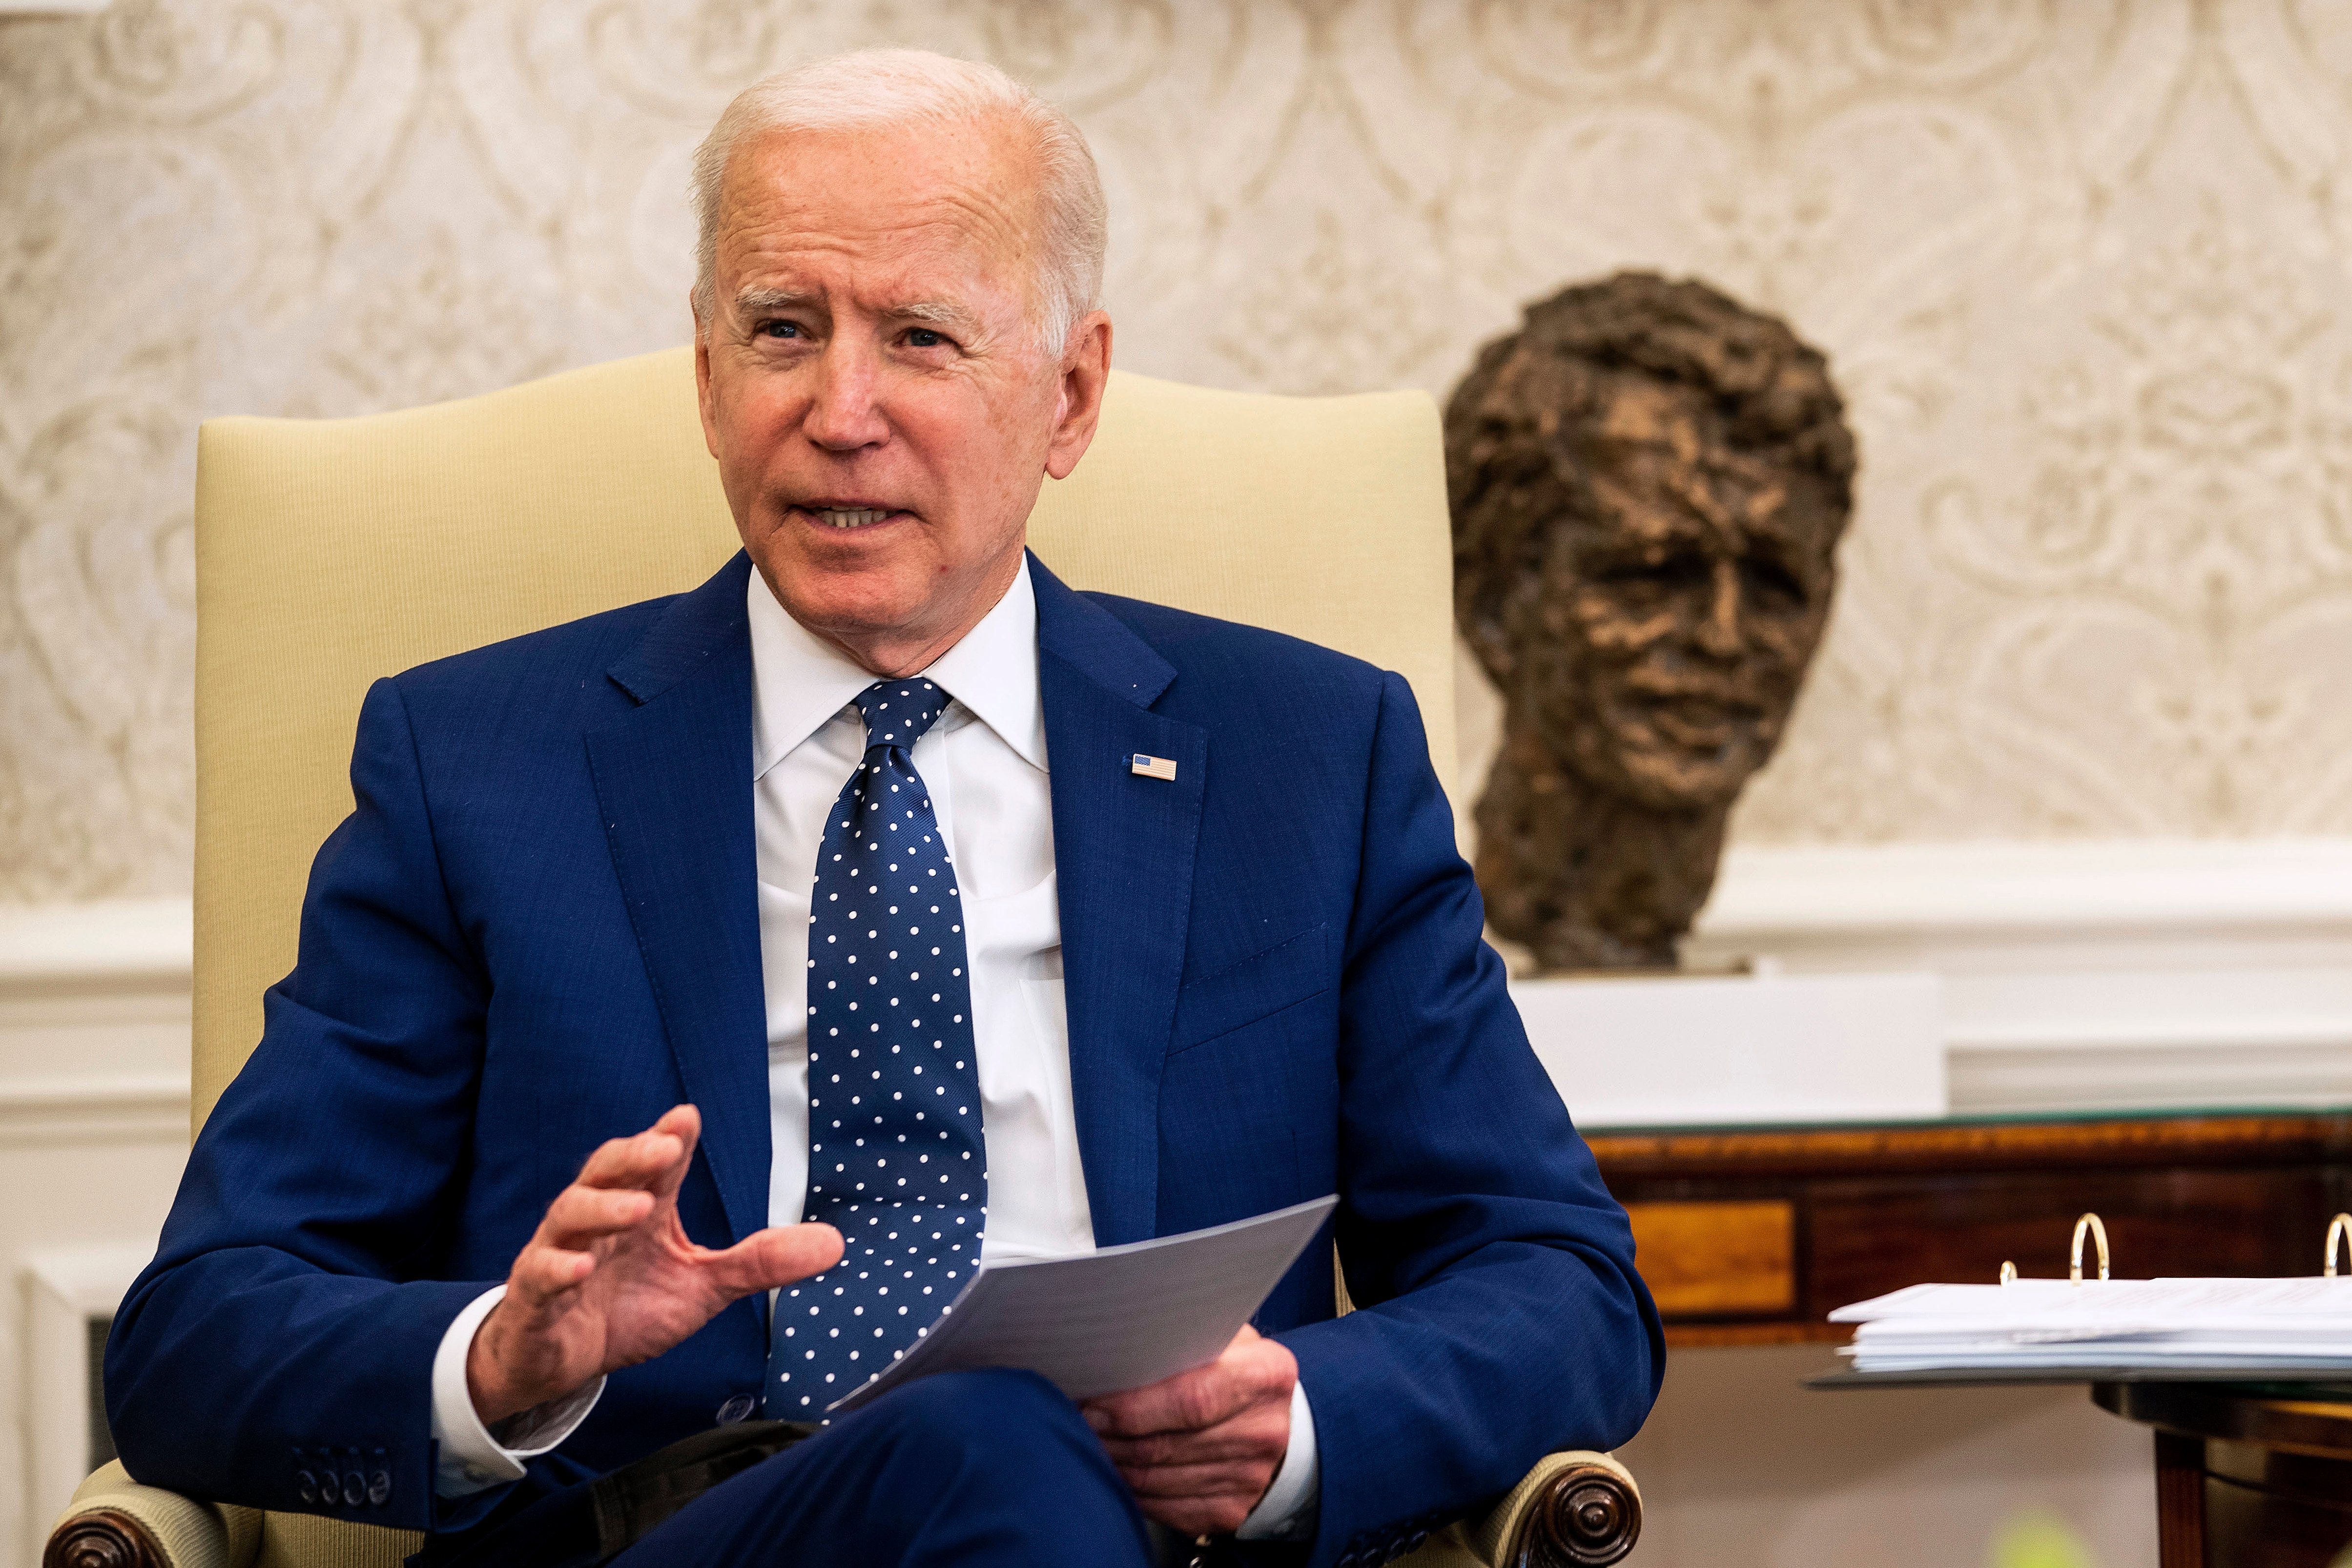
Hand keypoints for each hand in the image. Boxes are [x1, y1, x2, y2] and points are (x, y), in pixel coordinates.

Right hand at [467, 1104, 841, 1425]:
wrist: (558, 1362)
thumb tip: (835, 1241)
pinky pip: (538, 1276)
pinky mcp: (533, 1301)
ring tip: (639, 1208)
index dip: (667, 1139)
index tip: (688, 1117)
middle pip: (605, 1173)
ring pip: (569, 1215)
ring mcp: (558, 1256)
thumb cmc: (626, 1309)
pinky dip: (558, 1270)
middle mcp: (595, 1223)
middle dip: (633, 1156)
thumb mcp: (702, 1287)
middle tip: (665, 1148)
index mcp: (638, 1211)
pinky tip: (581, 1268)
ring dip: (602, 1208)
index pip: (652, 1166)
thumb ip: (759, 1262)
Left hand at [1082, 1325, 1296, 1535]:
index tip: (1092, 1404)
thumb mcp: (1222, 1337)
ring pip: (1157, 1480)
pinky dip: (1131, 1490)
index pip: (1192, 1399)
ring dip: (1114, 1462)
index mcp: (1265, 1375)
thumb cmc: (1235, 1369)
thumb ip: (1179, 1339)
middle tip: (1077, 1422)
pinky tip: (1115, 1467)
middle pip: (1166, 1444)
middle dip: (1111, 1436)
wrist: (1274, 1421)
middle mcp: (1264, 1430)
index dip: (1134, 1407)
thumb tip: (1109, 1349)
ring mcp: (1249, 1478)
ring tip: (1089, 1440)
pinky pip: (1163, 1508)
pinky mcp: (1229, 1511)